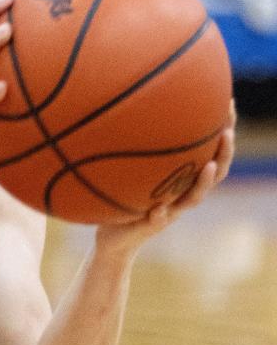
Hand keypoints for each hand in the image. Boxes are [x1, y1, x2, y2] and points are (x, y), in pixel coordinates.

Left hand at [94, 100, 234, 255]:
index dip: (222, 134)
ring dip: (202, 182)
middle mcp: (182, 196)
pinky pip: (157, 220)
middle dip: (223, 154)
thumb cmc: (125, 198)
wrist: (114, 237)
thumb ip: (139, 149)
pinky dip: (160, 214)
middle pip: (213, 174)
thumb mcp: (134, 171)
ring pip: (193, 198)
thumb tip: (132, 106)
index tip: (229, 107)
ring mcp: (170, 212)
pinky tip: (159, 208)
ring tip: (208, 166)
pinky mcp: (150, 227)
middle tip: (227, 133)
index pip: (211, 154)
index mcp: (183, 181)